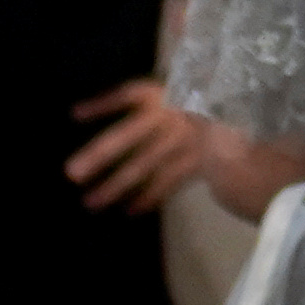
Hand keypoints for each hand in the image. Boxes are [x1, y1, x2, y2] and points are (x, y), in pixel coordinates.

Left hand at [62, 76, 201, 214]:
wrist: (233, 125)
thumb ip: (131, 102)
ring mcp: (183, 142)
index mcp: (162, 96)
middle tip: (72, 174)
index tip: (75, 115)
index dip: (102, 105)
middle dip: (99, 155)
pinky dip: (149, 197)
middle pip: (128, 136)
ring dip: (116, 185)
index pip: (127, 95)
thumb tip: (77, 114)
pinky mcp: (195, 163)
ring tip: (90, 202)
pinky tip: (129, 210)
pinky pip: (168, 183)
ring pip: (144, 166)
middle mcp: (170, 117)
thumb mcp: (166, 94)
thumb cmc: (191, 107)